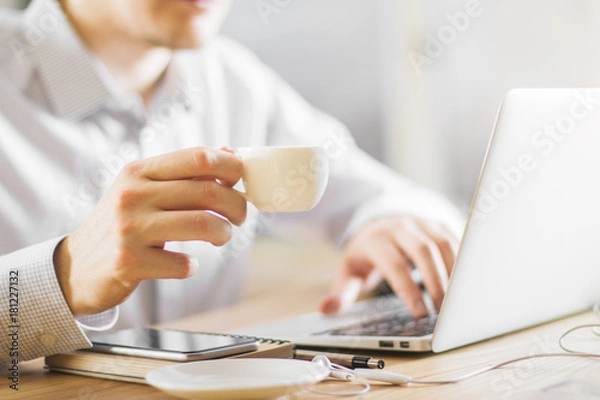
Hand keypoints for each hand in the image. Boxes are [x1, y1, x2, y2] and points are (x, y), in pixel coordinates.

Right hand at [53, 147, 246, 315]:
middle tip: (239, 217)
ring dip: (223, 234)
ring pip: (202, 224)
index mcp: (139, 172)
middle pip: (209, 192)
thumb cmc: (121, 225)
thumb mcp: (143, 190)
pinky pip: (182, 263)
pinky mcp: (129, 262)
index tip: (240, 182)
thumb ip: (183, 173)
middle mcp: (133, 195)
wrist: (76, 267)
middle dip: (237, 206)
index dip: (231, 168)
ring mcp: (130, 229)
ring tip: (221, 237)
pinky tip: (187, 264)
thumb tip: (230, 153)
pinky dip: (193, 265)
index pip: (198, 157)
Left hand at [319, 216, 458, 317]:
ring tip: (458, 301)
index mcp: (375, 239)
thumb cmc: (365, 252)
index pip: (394, 264)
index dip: (408, 290)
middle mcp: (399, 227)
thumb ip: (341, 292)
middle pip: (423, 250)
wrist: (377, 221)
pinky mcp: (437, 224)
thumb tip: (326, 308)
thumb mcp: (348, 270)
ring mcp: (421, 223)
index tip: (419, 314)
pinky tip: (466, 283)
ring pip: (443, 243)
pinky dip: (463, 261)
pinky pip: (454, 239)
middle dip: (436, 281)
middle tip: (444, 311)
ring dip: (454, 272)